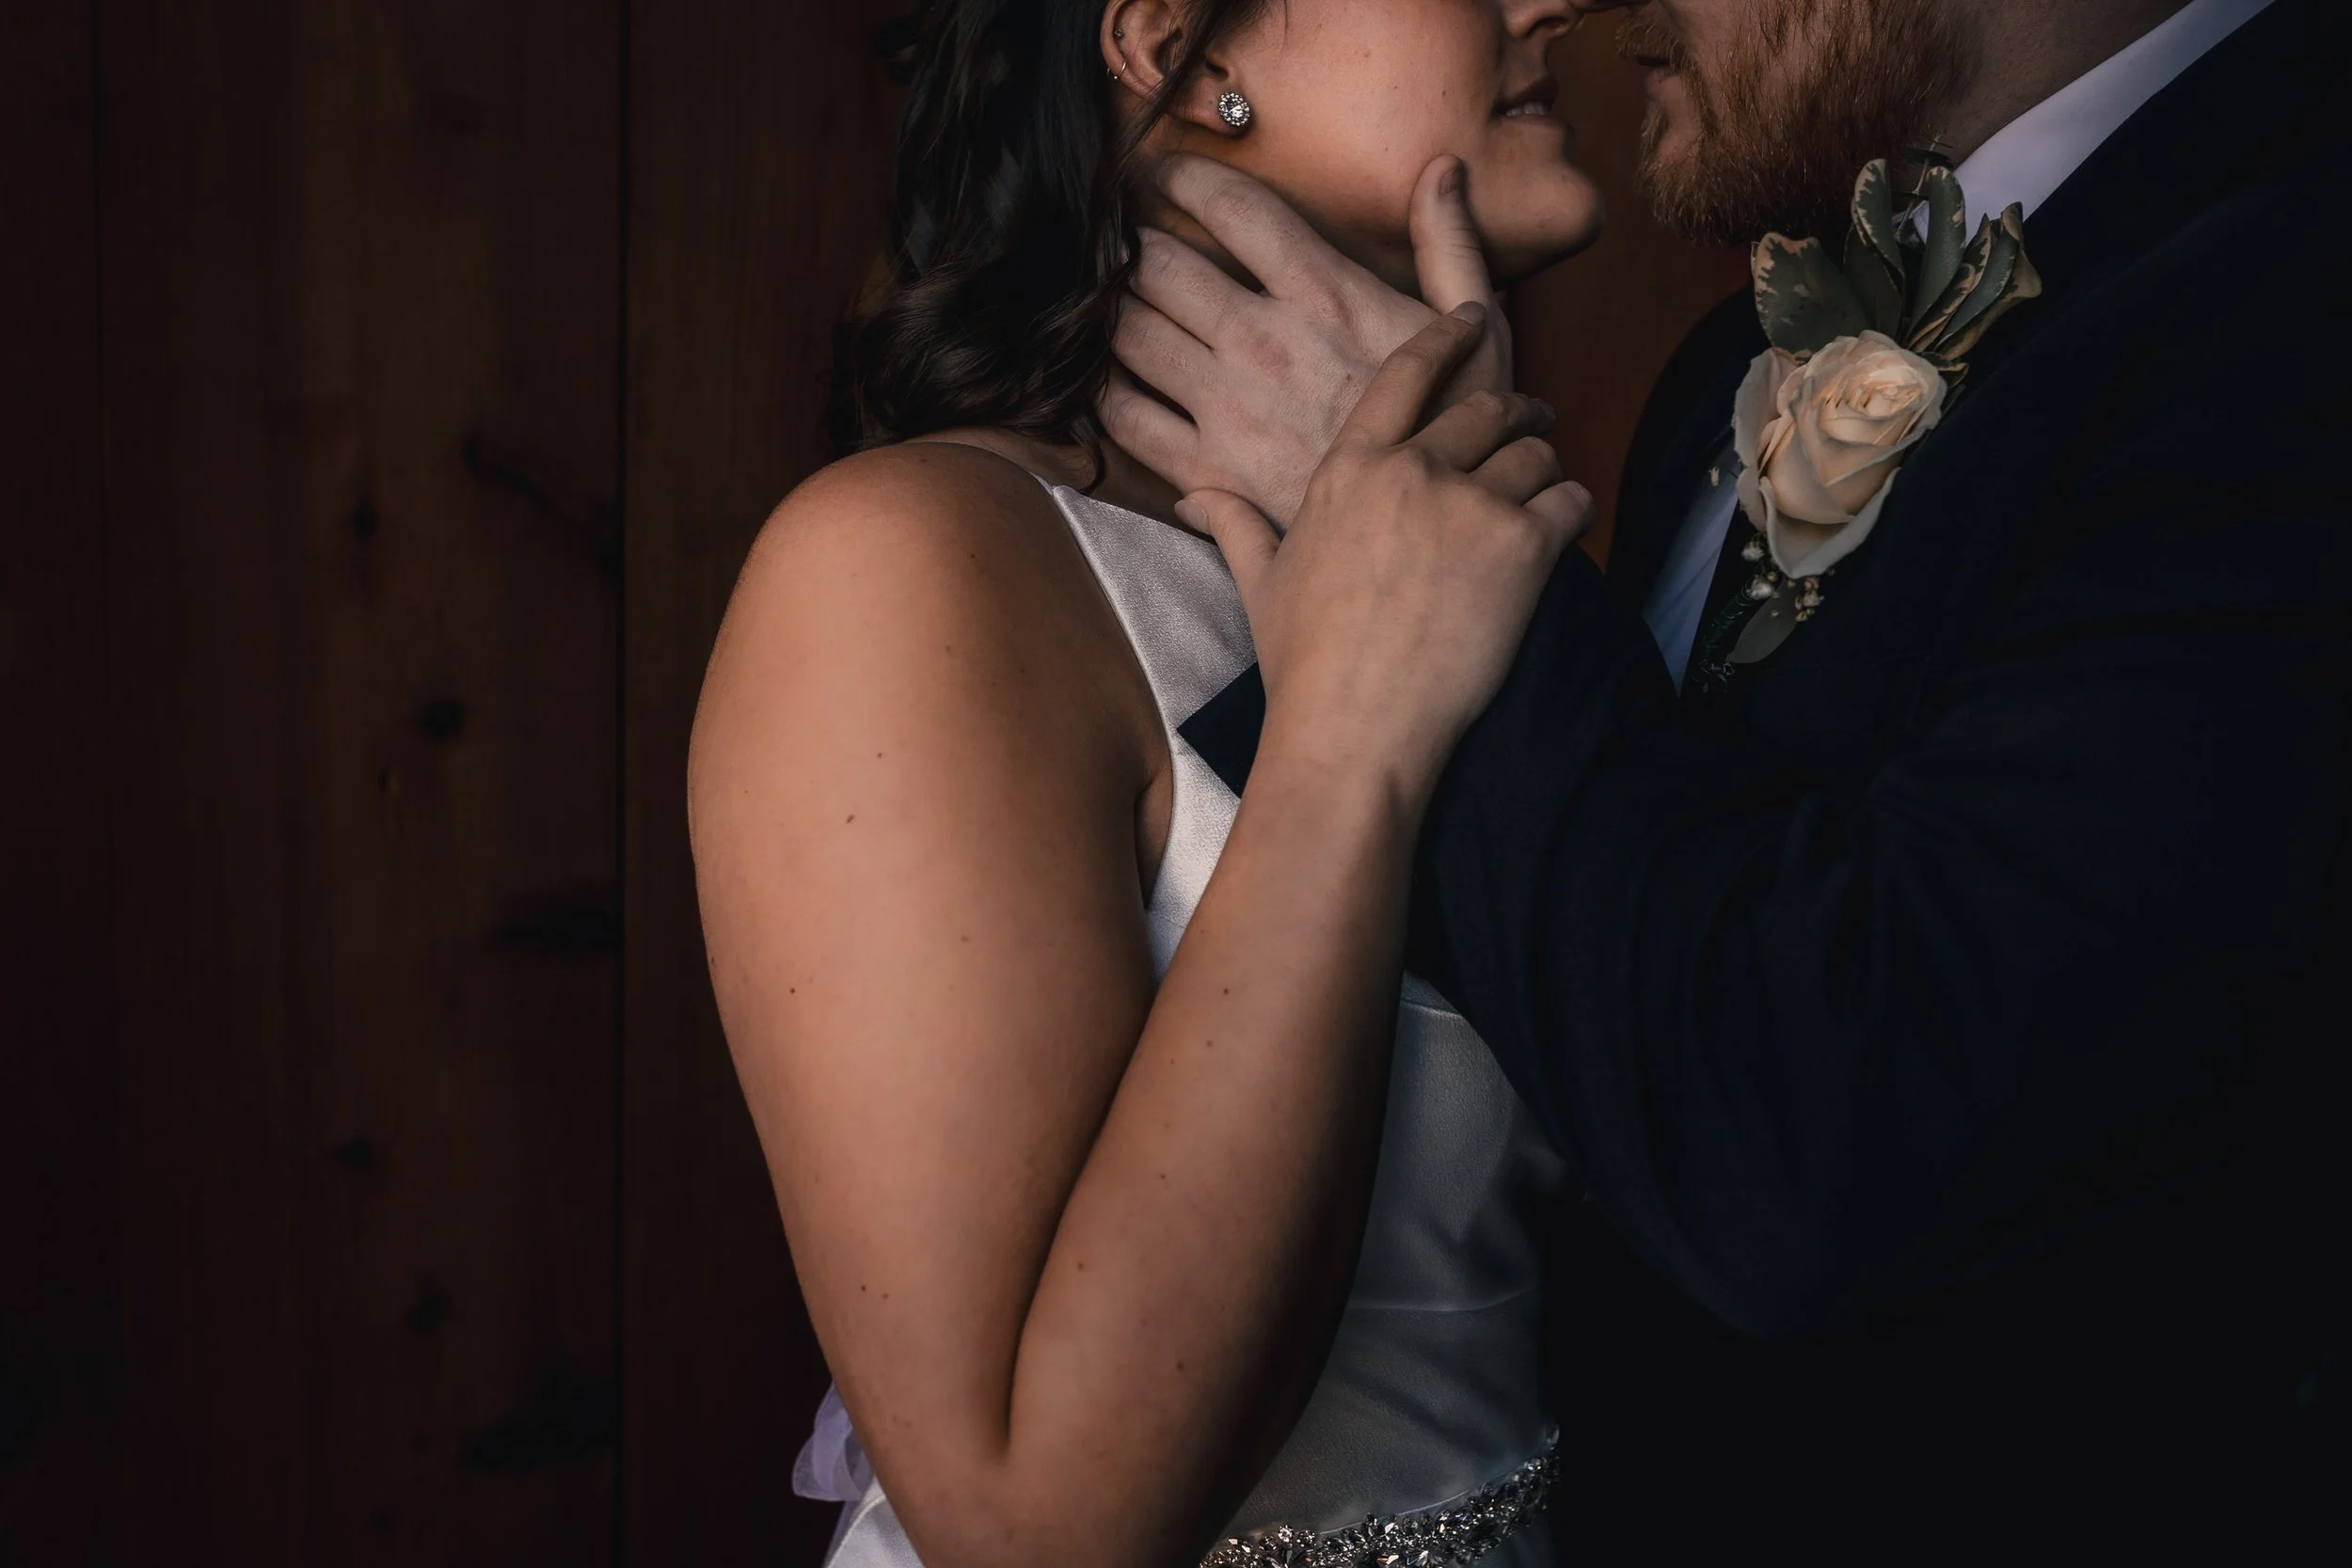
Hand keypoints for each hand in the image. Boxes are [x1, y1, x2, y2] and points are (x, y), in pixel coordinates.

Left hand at [1105, 153, 1509, 529]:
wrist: (1438, 541)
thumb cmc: (1461, 433)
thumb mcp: (1477, 330)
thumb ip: (1450, 245)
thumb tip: (1440, 170)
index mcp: (1326, 295)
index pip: (1233, 208)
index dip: (1184, 177)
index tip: (1161, 173)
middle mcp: (1266, 343)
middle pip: (1161, 265)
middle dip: (1131, 243)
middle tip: (1119, 238)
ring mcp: (1229, 408)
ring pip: (1129, 332)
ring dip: (1108, 306)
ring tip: (1105, 297)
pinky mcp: (1207, 471)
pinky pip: (1125, 419)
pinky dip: (1102, 390)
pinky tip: (1107, 375)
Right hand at [1177, 304, 1589, 805]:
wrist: (1355, 730)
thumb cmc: (1303, 664)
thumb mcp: (1263, 583)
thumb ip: (1236, 525)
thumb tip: (1191, 498)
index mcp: (1350, 468)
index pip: (1405, 373)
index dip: (1445, 337)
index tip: (1472, 318)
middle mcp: (1412, 471)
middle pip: (1485, 408)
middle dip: (1517, 410)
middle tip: (1533, 421)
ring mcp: (1470, 505)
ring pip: (1535, 454)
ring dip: (1545, 468)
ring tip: (1545, 489)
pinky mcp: (1521, 547)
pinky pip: (1570, 502)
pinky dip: (1573, 513)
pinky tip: (1563, 533)